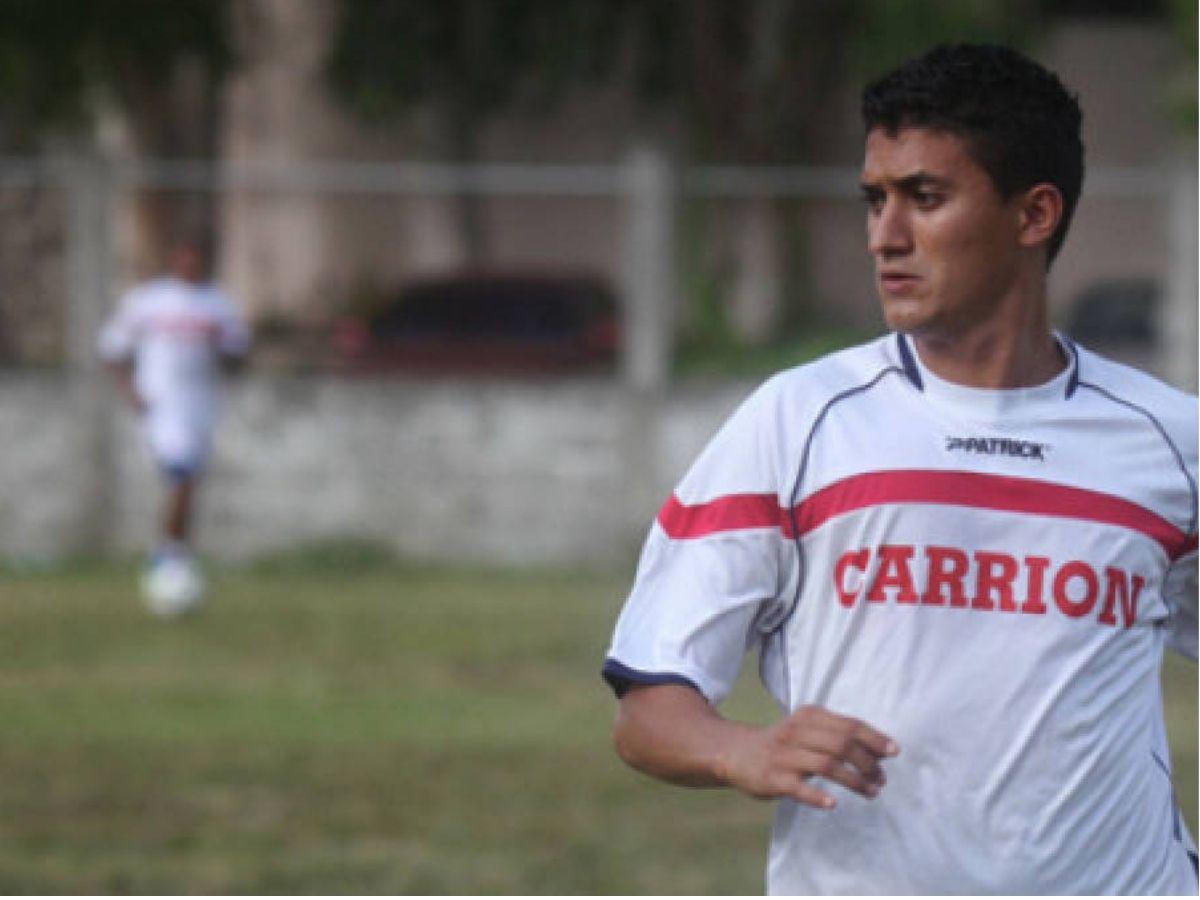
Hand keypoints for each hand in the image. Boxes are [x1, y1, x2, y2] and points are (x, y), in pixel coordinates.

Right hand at [718, 705, 897, 809]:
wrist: (736, 753)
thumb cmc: (784, 743)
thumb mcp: (807, 729)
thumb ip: (839, 735)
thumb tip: (882, 750)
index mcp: (808, 716)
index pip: (849, 725)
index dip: (874, 738)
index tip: (894, 752)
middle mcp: (796, 731)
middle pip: (841, 744)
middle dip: (867, 763)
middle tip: (881, 780)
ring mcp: (784, 755)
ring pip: (826, 765)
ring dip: (854, 780)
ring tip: (871, 792)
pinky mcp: (773, 778)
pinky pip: (799, 787)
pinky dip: (817, 795)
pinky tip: (833, 803)